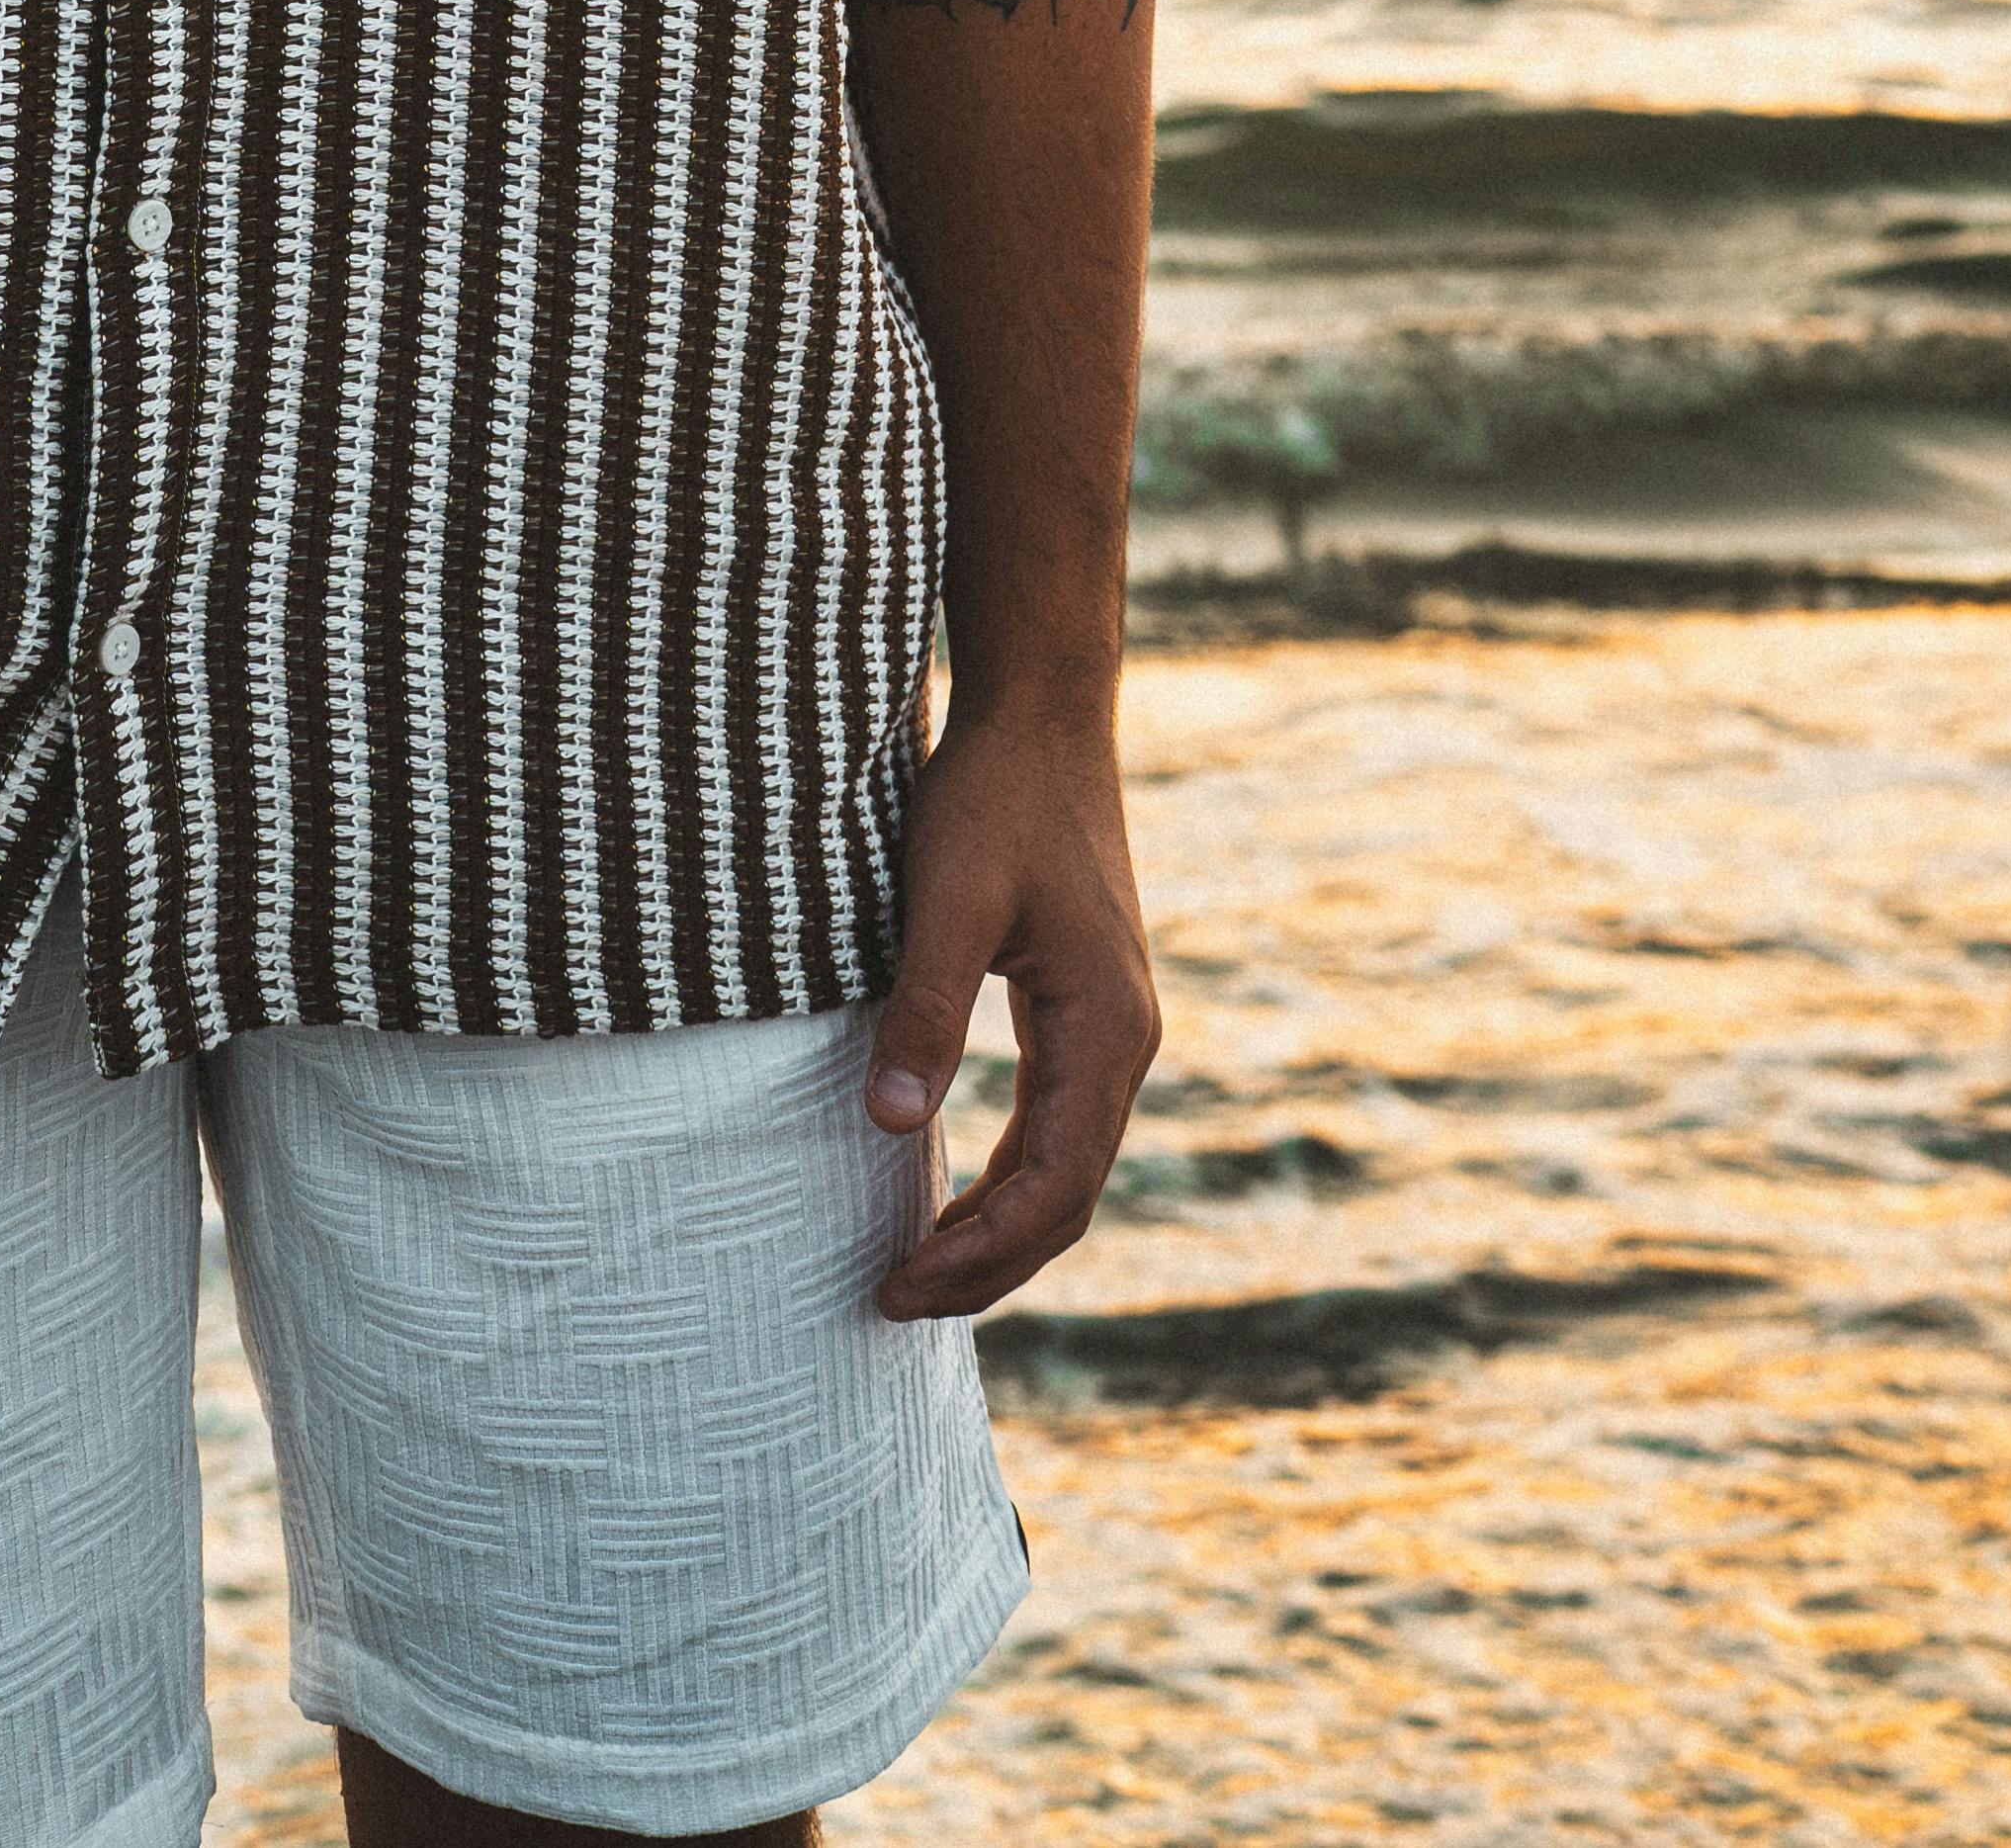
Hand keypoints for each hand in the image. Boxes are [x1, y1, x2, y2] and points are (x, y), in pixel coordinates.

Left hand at [863, 686, 1159, 1320]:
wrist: (1042, 710)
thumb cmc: (994, 794)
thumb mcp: (948, 896)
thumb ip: (925, 1007)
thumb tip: (887, 1125)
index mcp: (1104, 1029)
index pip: (1053, 1188)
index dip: (979, 1255)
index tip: (897, 1287)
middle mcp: (1123, 1040)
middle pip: (1067, 1197)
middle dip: (987, 1263)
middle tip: (893, 1300)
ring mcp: (1111, 1024)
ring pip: (1066, 1166)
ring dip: (999, 1227)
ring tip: (916, 1270)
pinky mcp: (1084, 1003)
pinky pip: (1056, 1122)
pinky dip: (1008, 1175)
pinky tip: (953, 1190)